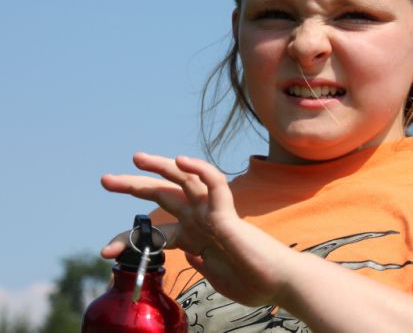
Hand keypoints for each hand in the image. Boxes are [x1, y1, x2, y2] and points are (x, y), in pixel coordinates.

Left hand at [101, 153, 297, 306]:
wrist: (278, 283)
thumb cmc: (252, 280)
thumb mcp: (214, 276)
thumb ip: (199, 262)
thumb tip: (188, 254)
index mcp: (194, 236)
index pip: (155, 231)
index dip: (129, 238)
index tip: (106, 250)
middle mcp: (200, 219)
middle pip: (163, 195)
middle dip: (133, 186)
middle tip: (106, 180)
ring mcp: (213, 213)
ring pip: (185, 179)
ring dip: (161, 166)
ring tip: (136, 158)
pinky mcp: (228, 212)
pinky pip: (214, 183)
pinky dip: (200, 168)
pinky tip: (182, 160)